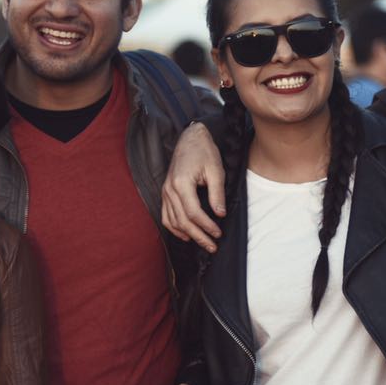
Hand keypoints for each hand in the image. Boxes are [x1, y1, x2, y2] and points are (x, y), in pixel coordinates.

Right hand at [160, 123, 225, 251]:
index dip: (206, 226)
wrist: (190, 138)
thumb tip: (220, 214)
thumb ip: (217, 193)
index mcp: (181, 183)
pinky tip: (186, 235)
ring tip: (202, 243)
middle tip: (212, 246)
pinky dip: (174, 228)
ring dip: (187, 235)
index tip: (218, 233)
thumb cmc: (204, 151)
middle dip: (198, 236)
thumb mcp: (216, 170)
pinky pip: (166, 215)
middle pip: (182, 221)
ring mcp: (165, 191)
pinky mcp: (165, 192)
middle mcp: (169, 189)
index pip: (193, 212)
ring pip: (172, 221)